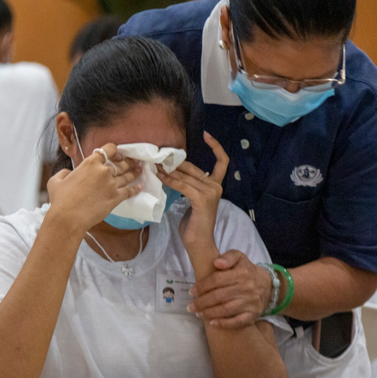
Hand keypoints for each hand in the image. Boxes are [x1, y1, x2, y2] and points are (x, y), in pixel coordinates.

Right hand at [47, 143, 141, 231]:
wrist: (68, 218)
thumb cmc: (60, 200)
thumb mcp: (56, 181)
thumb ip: (64, 173)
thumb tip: (69, 173)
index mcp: (90, 163)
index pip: (108, 149)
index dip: (115, 150)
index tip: (118, 154)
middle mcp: (103, 171)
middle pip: (120, 163)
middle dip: (128, 162)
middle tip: (134, 161)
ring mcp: (111, 185)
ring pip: (126, 176)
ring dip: (134, 172)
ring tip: (139, 169)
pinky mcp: (115, 198)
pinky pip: (129, 191)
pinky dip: (136, 189)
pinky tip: (141, 187)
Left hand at [157, 132, 228, 247]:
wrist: (199, 243)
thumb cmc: (194, 224)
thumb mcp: (192, 199)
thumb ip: (188, 185)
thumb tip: (172, 171)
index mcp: (216, 185)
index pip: (222, 162)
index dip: (216, 147)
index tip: (206, 134)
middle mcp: (216, 186)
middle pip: (193, 168)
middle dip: (175, 162)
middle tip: (159, 157)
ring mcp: (210, 192)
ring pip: (185, 176)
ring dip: (168, 171)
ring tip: (155, 166)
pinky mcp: (202, 199)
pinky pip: (182, 185)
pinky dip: (170, 180)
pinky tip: (160, 177)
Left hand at [189, 250, 272, 328]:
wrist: (267, 286)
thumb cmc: (247, 271)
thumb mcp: (239, 257)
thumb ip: (228, 257)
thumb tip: (217, 263)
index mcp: (241, 273)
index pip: (217, 280)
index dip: (202, 286)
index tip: (192, 292)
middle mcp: (246, 288)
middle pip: (219, 296)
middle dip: (202, 302)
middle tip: (191, 306)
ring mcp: (250, 303)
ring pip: (226, 309)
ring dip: (209, 313)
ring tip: (198, 314)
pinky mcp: (253, 315)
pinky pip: (238, 322)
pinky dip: (224, 324)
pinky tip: (212, 323)